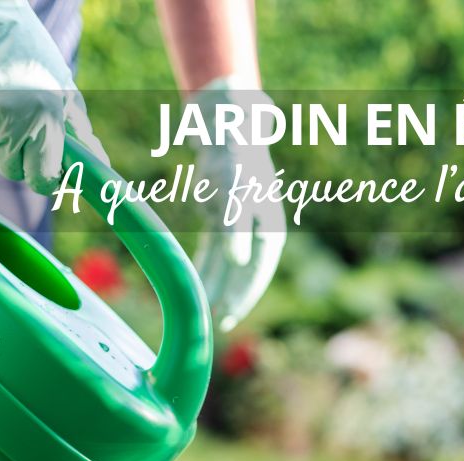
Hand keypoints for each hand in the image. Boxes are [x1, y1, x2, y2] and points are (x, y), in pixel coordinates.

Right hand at [0, 0, 106, 194]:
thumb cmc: (34, 58)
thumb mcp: (65, 94)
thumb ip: (81, 134)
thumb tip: (101, 167)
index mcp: (44, 119)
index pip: (41, 180)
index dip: (46, 178)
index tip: (49, 169)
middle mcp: (12, 123)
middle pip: (14, 172)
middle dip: (23, 159)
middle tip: (26, 129)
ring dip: (1, 146)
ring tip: (7, 114)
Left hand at [192, 78, 285, 331]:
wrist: (226, 132)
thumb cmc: (235, 163)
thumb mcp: (236, 196)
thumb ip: (236, 231)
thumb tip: (237, 262)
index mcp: (268, 232)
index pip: (257, 273)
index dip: (244, 297)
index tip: (229, 316)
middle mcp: (256, 235)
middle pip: (243, 276)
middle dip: (230, 299)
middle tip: (216, 325)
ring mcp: (239, 230)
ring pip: (226, 268)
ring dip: (215, 289)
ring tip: (203, 313)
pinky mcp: (221, 223)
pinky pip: (213, 254)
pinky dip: (205, 270)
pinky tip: (195, 287)